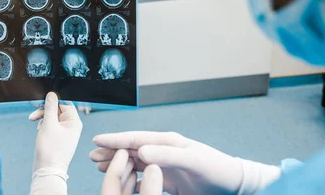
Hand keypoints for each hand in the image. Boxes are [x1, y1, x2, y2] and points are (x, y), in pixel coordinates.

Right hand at [29, 92, 82, 174]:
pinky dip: (44, 126)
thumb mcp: (49, 124)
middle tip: (34, 115)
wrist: (47, 170)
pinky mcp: (58, 137)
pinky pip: (51, 126)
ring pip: (52, 117)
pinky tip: (39, 131)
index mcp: (74, 121)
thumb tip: (52, 94)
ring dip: (43, 118)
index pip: (65, 103)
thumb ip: (50, 107)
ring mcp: (65, 132)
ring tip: (36, 125)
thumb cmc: (50, 149)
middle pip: (57, 110)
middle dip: (45, 111)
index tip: (41, 101)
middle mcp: (71, 126)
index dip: (52, 101)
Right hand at [91, 131, 280, 194]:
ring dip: (118, 164)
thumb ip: (167, 154)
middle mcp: (163, 151)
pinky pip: (145, 178)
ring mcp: (165, 165)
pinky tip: (123, 185)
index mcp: (167, 141)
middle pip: (131, 150)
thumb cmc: (216, 168)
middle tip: (91, 155)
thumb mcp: (192, 160)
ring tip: (100, 167)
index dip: (115, 139)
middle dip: (111, 151)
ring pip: (135, 163)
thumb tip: (141, 151)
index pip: (136, 139)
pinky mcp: (170, 180)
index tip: (97, 140)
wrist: (233, 184)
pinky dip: (132, 180)